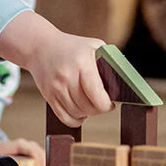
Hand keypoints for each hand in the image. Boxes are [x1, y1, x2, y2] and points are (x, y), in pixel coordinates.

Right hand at [0, 11, 113, 127]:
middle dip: (99, 109)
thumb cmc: (72, 46)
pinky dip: (75, 119)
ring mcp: (56, 87)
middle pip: (88, 107)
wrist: (40, 46)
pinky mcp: (48, 95)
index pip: (97, 96)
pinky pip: (64, 118)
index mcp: (82, 64)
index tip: (111, 102)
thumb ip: (109, 62)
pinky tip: (79, 111)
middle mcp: (67, 77)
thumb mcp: (94, 46)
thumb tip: (125, 83)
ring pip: (77, 114)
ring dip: (87, 113)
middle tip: (101, 103)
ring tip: (90, 104)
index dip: (107, 105)